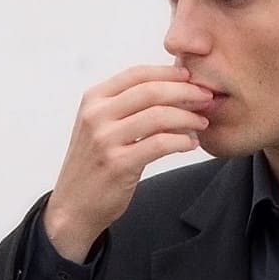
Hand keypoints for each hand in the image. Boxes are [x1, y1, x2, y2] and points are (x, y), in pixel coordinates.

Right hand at [40, 66, 217, 263]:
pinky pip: (160, 144)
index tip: (192, 78)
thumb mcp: (99, 126)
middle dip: (186, 91)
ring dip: (188, 117)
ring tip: (201, 122)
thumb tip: (169, 85)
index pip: (138, 74)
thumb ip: (125, 105)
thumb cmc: (93, 165)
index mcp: (93, 100)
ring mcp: (105, 140)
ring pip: (159, 116)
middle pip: (152, 90)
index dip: (169, 72)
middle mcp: (96, 116)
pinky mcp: (118, 164)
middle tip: (206, 98)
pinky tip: (191, 144)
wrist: (72, 207)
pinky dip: (182, 141)